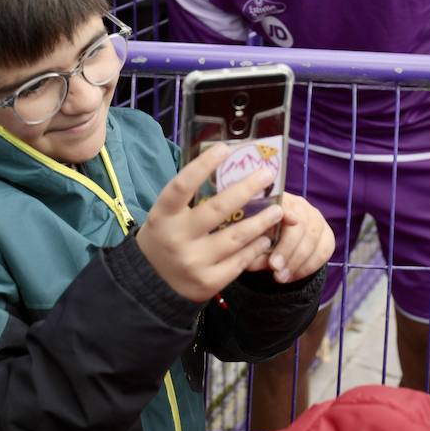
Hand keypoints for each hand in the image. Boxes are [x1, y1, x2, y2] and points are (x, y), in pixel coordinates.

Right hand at [137, 144, 284, 301]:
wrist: (151, 282)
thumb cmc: (167, 236)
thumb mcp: (168, 215)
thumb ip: (191, 197)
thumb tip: (228, 167)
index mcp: (163, 216)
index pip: (182, 185)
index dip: (202, 165)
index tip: (225, 148)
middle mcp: (176, 238)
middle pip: (218, 208)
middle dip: (247, 188)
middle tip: (267, 174)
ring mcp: (192, 262)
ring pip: (236, 237)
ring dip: (261, 220)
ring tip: (278, 210)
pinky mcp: (207, 282)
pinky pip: (239, 261)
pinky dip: (255, 247)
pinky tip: (265, 237)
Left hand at [245, 192, 333, 283]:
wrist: (276, 244)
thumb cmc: (258, 237)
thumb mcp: (249, 240)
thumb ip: (250, 248)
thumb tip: (251, 258)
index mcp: (279, 199)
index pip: (284, 204)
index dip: (282, 218)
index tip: (274, 235)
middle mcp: (301, 205)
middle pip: (301, 223)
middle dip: (288, 249)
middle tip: (274, 268)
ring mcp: (317, 219)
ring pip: (314, 238)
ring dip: (298, 261)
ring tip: (281, 277)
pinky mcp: (327, 235)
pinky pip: (324, 250)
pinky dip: (309, 267)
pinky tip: (293, 276)